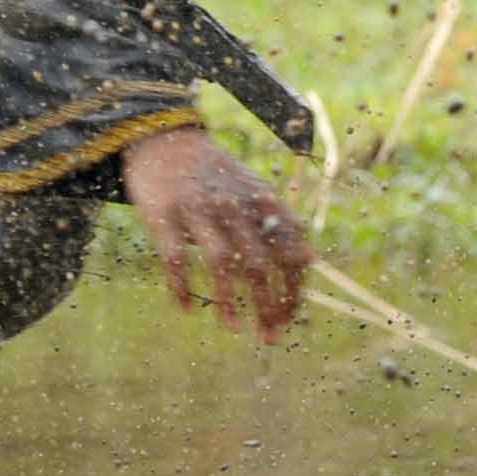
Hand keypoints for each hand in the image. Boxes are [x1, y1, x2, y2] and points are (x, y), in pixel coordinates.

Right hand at [121, 123, 310, 341]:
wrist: (166, 140)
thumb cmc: (216, 176)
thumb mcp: (255, 192)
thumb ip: (280, 223)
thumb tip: (310, 259)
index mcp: (262, 203)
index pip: (289, 252)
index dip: (293, 290)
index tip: (289, 319)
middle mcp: (236, 207)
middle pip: (260, 263)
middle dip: (269, 304)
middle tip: (269, 336)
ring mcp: (200, 210)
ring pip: (221, 262)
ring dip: (229, 300)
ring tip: (232, 327)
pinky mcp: (166, 215)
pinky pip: (175, 258)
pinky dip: (182, 286)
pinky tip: (187, 308)